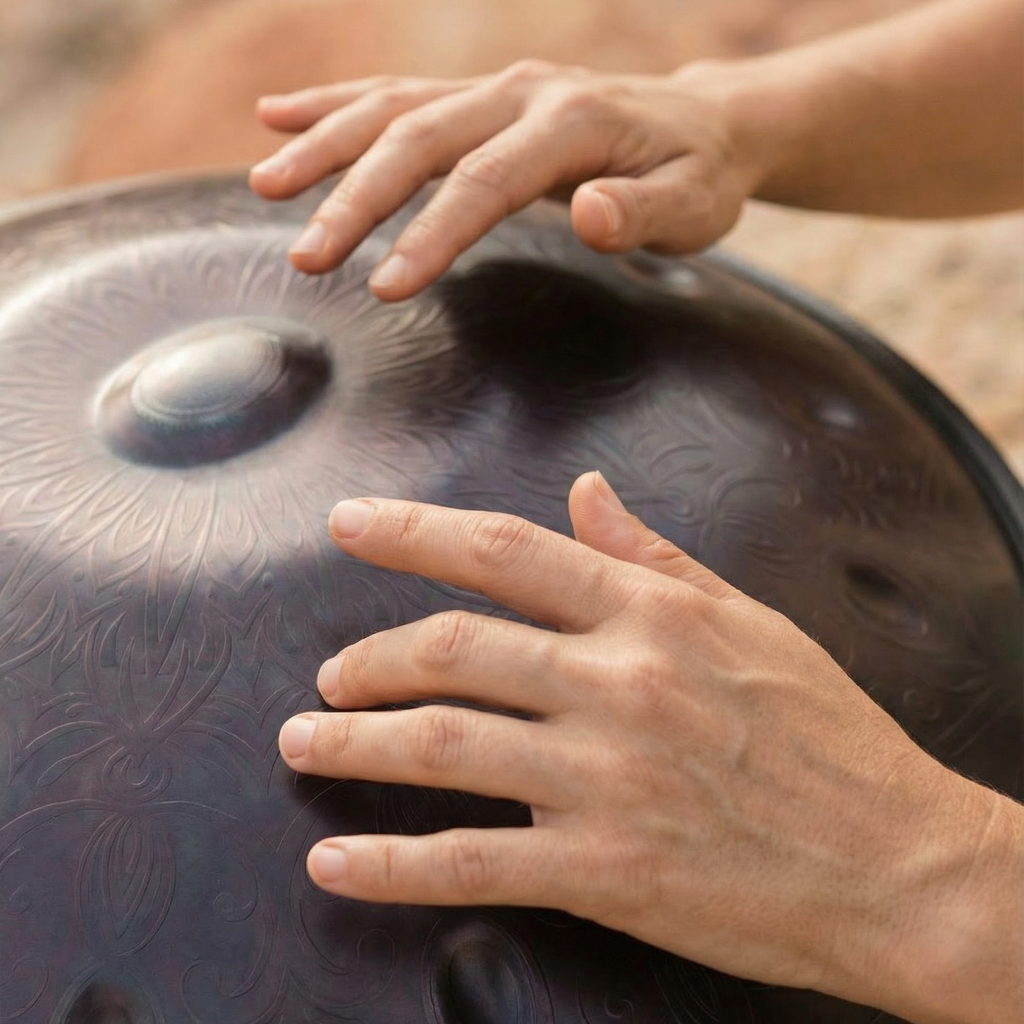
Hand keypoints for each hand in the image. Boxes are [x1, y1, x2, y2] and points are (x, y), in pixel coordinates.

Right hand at [248, 61, 760, 299]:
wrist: (706, 123)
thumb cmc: (699, 177)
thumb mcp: (695, 205)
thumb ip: (645, 212)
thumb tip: (587, 213)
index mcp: (573, 122)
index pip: (487, 182)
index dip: (432, 234)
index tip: (383, 287)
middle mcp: (521, 92)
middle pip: (421, 137)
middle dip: (357, 198)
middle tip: (305, 258)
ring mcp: (495, 87)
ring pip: (393, 106)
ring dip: (325, 144)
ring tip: (264, 185)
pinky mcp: (479, 96)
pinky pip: (396, 92)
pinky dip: (334, 102)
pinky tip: (279, 116)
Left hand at [278, 472, 1022, 1023]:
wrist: (901, 863)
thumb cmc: (829, 734)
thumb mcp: (750, 620)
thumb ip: (654, 556)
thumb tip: (586, 492)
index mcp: (653, 614)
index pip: (507, 553)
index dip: (413, 532)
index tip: (348, 522)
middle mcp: (620, 683)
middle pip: (454, 649)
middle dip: (369, 659)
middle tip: (327, 677)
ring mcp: (608, 776)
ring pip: (445, 745)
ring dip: (356, 745)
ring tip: (304, 745)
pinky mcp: (607, 867)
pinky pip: (472, 862)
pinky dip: (392, 865)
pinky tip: (336, 863)